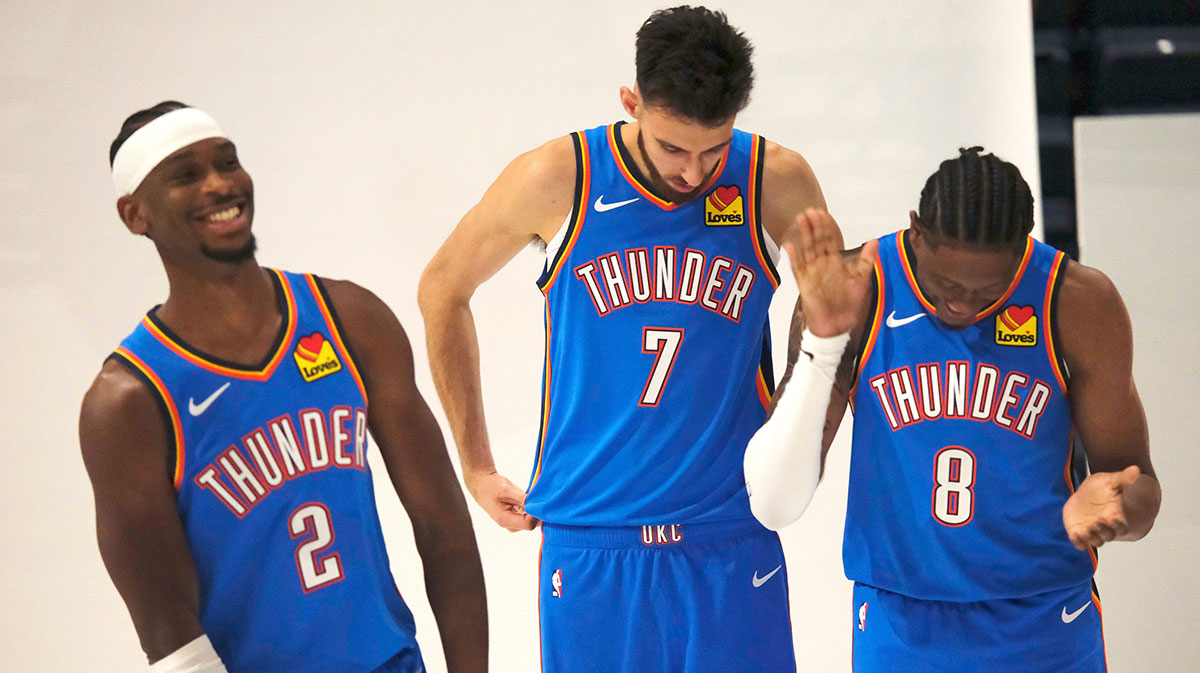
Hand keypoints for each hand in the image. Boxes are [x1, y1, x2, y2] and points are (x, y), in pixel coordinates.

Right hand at [464, 468, 538, 531]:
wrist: (481, 484)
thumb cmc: (492, 486)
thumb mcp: (508, 490)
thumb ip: (523, 499)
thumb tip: (538, 506)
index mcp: (505, 520)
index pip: (529, 524)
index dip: (537, 514)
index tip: (539, 500)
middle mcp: (509, 525)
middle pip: (532, 524)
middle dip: (536, 511)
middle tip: (537, 496)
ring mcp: (512, 523)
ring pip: (531, 520)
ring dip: (534, 509)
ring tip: (530, 495)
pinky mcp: (515, 518)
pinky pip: (528, 516)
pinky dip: (531, 508)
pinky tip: (527, 498)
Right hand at [781, 208, 877, 336]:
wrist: (838, 325)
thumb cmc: (848, 305)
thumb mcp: (861, 281)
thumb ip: (865, 261)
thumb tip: (874, 241)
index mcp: (835, 262)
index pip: (829, 240)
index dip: (826, 227)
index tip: (823, 213)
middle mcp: (821, 265)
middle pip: (816, 242)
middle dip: (813, 226)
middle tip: (810, 211)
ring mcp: (811, 273)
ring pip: (806, 250)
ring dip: (803, 235)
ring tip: (801, 220)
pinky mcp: (804, 284)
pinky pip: (797, 268)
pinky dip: (793, 257)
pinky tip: (789, 245)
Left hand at [1062, 465, 1140, 550]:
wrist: (1086, 494)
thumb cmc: (1102, 488)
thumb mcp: (1111, 481)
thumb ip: (1123, 478)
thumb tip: (1136, 469)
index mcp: (1116, 516)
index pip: (1123, 528)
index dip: (1119, 526)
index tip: (1113, 518)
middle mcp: (1105, 527)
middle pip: (1108, 536)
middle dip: (1103, 530)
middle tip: (1097, 520)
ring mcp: (1092, 531)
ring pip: (1095, 541)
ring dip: (1091, 537)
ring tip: (1085, 529)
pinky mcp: (1078, 533)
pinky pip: (1080, 543)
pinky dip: (1078, 542)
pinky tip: (1074, 535)